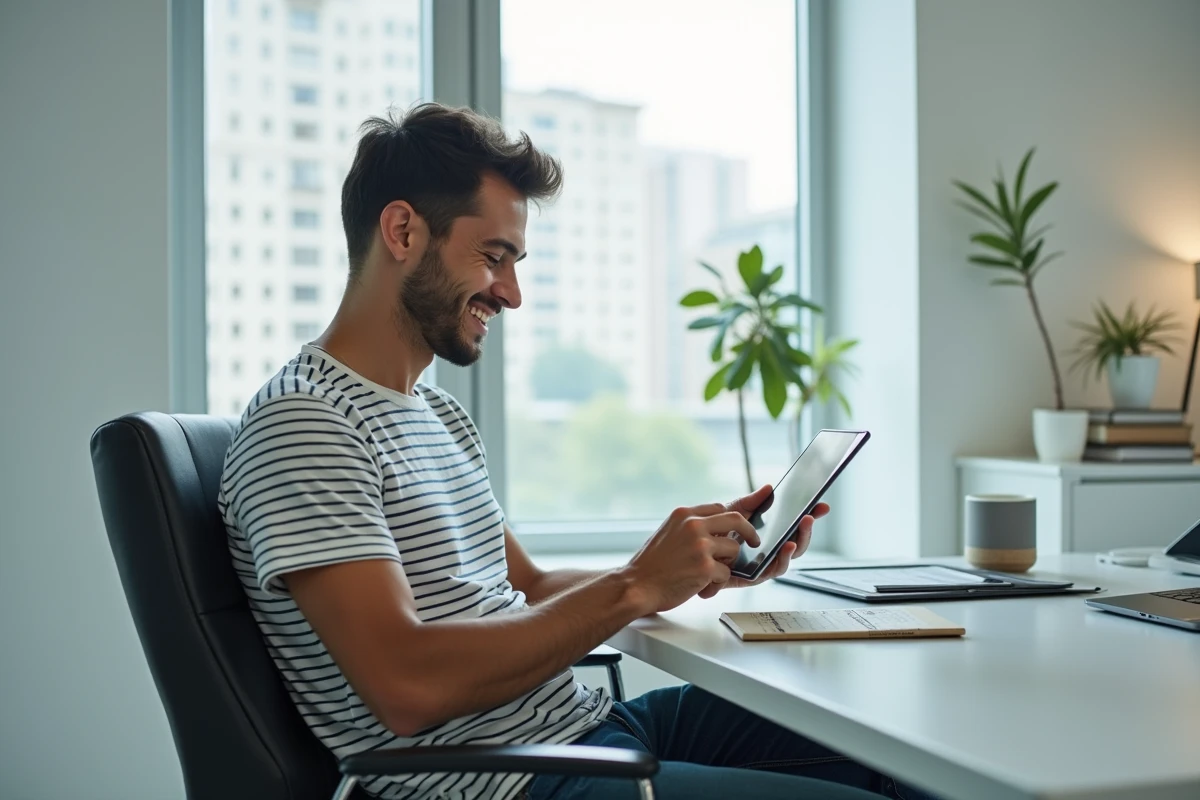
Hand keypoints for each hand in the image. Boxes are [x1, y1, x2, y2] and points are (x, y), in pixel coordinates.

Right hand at [626, 502, 761, 613]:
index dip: (734, 516)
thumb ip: (690, 528)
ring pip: (733, 548)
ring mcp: (700, 545)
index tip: (743, 523)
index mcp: (683, 514)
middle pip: (736, 519)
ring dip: (726, 563)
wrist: (636, 585)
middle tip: (754, 541)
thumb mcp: (668, 533)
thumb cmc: (650, 565)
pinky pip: (725, 573)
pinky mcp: (705, 567)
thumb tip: (715, 528)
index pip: (719, 507)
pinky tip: (700, 587)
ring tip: (707, 574)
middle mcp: (693, 525)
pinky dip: (716, 583)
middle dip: (749, 530)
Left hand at [697, 486, 829, 598]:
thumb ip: (751, 503)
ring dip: (798, 544)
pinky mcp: (752, 577)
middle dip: (806, 530)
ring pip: (788, 558)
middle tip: (810, 516)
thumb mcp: (731, 514)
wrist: (685, 557)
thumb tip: (769, 488)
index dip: (810, 516)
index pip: (792, 526)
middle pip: (796, 543)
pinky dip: (781, 559)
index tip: (822, 505)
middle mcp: (768, 551)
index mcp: (767, 535)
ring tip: (799, 530)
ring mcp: (762, 565)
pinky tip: (784, 547)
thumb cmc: (709, 536)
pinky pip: (771, 571)